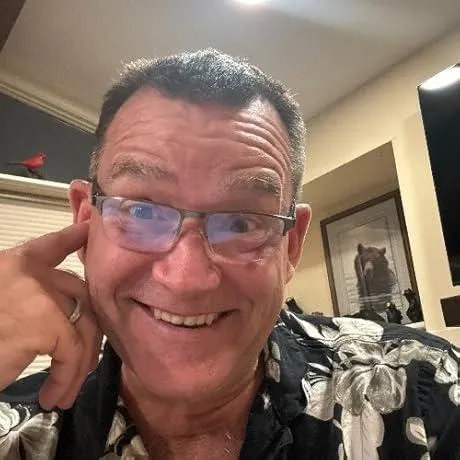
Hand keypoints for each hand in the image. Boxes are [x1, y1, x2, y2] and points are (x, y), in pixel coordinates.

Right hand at [0, 222, 101, 409]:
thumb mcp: (1, 307)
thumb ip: (26, 299)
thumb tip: (63, 314)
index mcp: (12, 265)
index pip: (49, 245)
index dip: (71, 237)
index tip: (87, 230)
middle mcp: (28, 272)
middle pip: (79, 292)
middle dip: (88, 329)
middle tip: (85, 362)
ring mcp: (38, 294)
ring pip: (82, 324)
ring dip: (80, 362)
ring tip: (67, 391)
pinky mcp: (44, 323)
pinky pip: (72, 352)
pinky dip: (67, 377)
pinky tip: (54, 396)